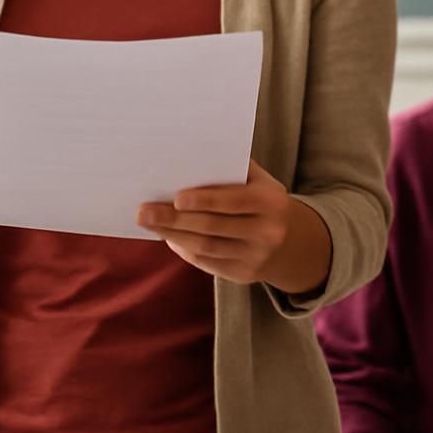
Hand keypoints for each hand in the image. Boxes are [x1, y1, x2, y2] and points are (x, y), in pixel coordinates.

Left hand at [138, 159, 328, 291]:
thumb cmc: (260, 198)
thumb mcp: (258, 179)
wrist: (288, 240)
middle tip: (144, 212)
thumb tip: (188, 158)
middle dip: (175, 220)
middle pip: (213, 227)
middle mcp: (268, 232)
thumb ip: (231, 168)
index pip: (233, 201)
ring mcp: (256, 257)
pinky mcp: (243, 275)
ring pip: (206, 248)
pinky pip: (207, 263)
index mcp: (271, 202)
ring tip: (150, 224)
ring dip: (173, 235)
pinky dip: (184, 250)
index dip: (204, 200)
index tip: (176, 198)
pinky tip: (168, 238)